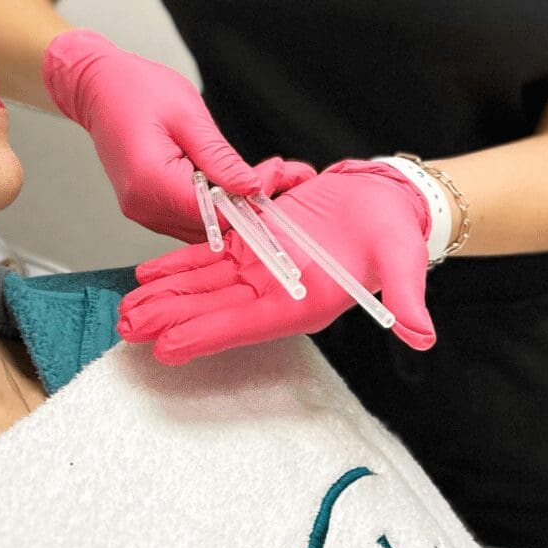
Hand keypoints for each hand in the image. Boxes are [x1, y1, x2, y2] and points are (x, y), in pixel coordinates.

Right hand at [42, 29, 313, 245]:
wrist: (97, 86)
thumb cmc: (136, 89)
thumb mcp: (187, 114)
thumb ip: (218, 156)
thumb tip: (249, 186)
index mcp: (150, 181)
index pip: (212, 213)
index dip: (248, 201)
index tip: (276, 176)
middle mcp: (142, 205)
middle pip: (209, 225)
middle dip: (247, 203)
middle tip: (280, 173)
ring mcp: (141, 209)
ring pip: (201, 225)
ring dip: (232, 204)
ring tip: (262, 173)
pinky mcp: (145, 205)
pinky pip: (187, 216)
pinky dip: (213, 202)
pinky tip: (231, 179)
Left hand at [116, 159, 434, 363]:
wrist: (388, 200)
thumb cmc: (395, 231)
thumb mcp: (404, 259)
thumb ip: (406, 296)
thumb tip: (421, 335)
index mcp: (308, 303)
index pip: (248, 323)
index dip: (207, 334)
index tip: (168, 347)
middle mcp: (279, 292)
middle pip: (215, 308)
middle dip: (171, 318)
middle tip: (127, 328)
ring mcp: (264, 268)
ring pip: (206, 284)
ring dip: (166, 295)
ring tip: (126, 308)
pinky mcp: (256, 242)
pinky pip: (210, 256)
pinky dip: (180, 264)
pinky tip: (150, 273)